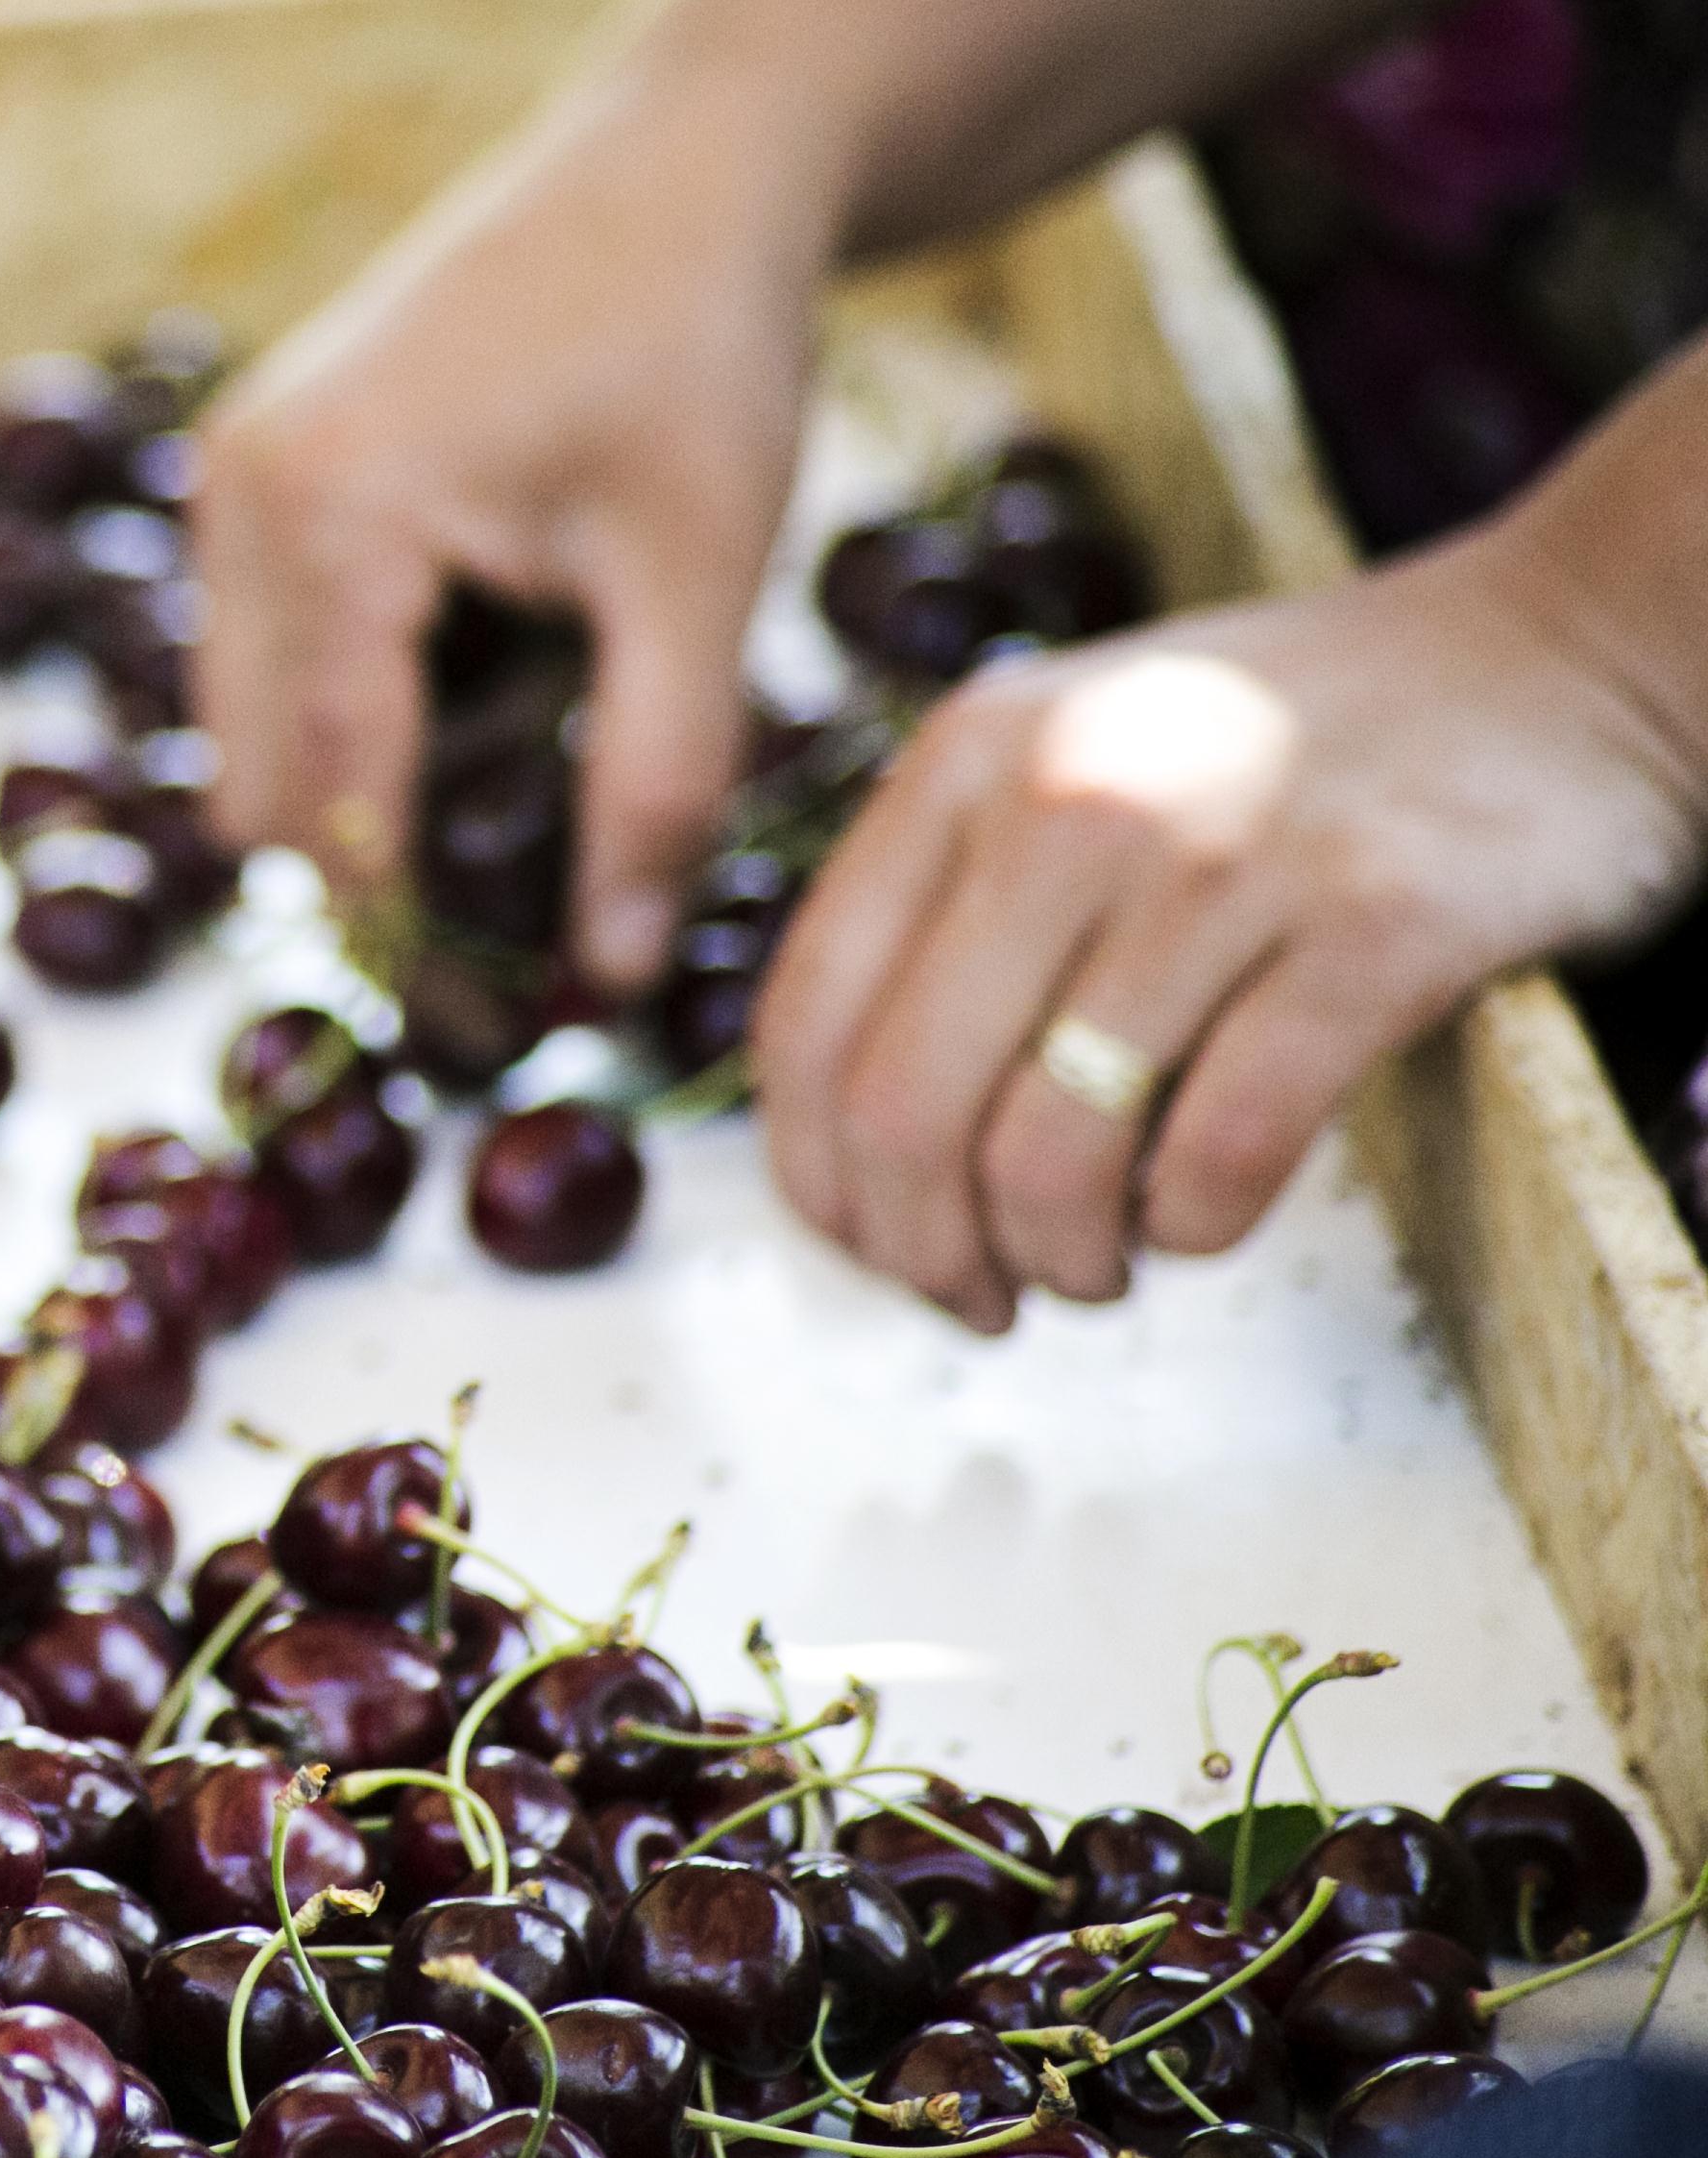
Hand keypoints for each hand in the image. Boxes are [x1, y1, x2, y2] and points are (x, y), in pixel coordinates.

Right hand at [198, 65, 843, 989]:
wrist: (677, 172)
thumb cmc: (698, 349)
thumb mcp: (700, 581)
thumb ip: (657, 786)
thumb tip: (615, 978)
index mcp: (329, 518)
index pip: (334, 806)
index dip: (411, 946)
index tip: (495, 1043)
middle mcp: (240, 502)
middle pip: (260, 796)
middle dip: (372, 892)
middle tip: (511, 968)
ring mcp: (229, 487)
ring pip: (248, 743)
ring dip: (359, 807)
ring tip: (512, 823)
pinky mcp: (252, 481)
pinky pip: (264, 669)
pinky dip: (353, 725)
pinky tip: (479, 706)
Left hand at [751, 532, 1707, 1330]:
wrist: (1560, 649)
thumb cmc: (1289, 750)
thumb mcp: (1070, 759)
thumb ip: (946, 907)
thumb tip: (845, 1150)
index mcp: (965, 760)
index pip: (807, 1023)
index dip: (818, 1180)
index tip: (876, 1247)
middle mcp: (1070, 795)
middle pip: (903, 1110)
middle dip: (924, 1251)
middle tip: (983, 1297)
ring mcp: (1225, 855)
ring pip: (1050, 1154)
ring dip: (1059, 1260)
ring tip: (1098, 1265)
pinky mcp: (1379, 927)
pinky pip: (1218, 1154)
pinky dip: (1190, 1228)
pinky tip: (1198, 1217)